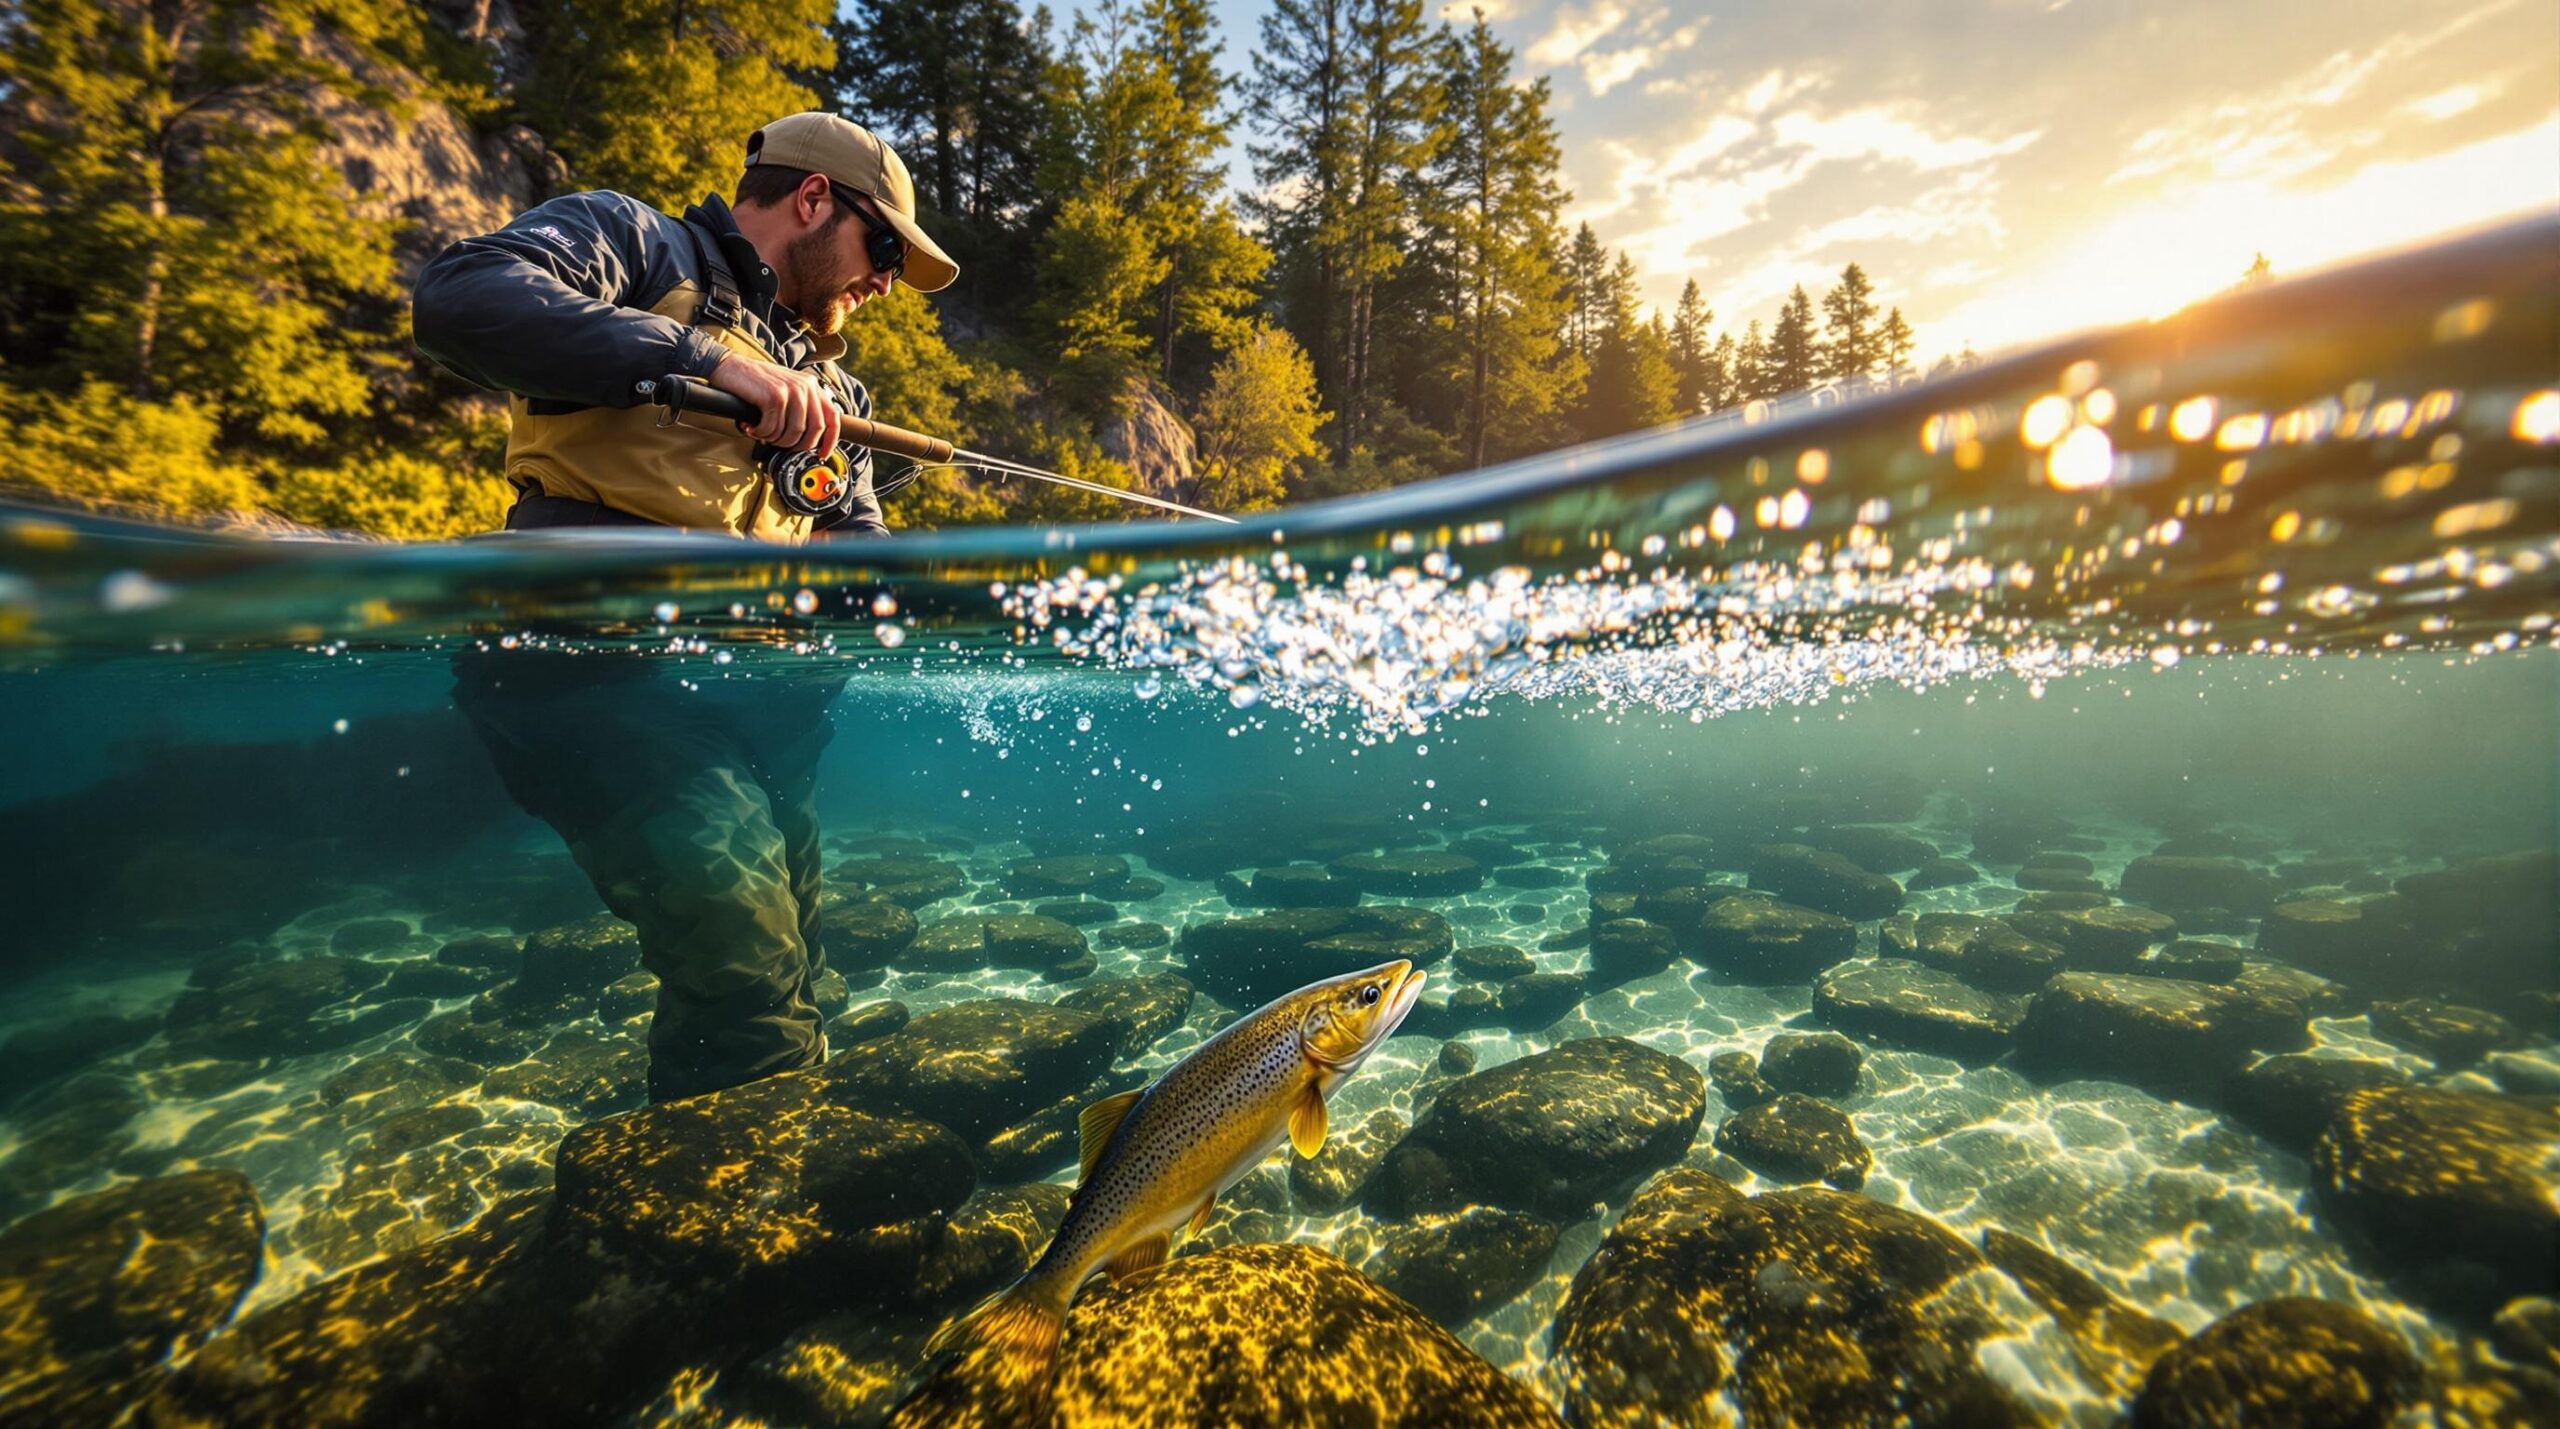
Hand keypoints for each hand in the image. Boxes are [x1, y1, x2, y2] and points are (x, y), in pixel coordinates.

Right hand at [706, 353, 839, 454]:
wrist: (730, 367)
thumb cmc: (756, 383)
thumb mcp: (787, 390)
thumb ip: (802, 408)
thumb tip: (811, 438)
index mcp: (811, 386)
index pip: (833, 417)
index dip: (830, 441)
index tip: (822, 454)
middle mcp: (805, 387)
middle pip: (814, 430)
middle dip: (797, 445)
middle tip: (781, 445)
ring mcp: (790, 390)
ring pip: (793, 432)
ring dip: (776, 440)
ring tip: (763, 433)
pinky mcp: (774, 396)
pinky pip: (773, 428)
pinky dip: (760, 433)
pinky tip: (752, 427)